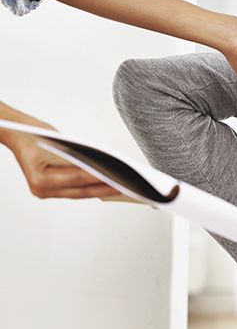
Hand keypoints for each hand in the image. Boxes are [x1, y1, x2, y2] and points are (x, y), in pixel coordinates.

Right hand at [3, 119, 119, 198]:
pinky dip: (90, 188)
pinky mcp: (49, 190)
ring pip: (79, 194)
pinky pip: (74, 191)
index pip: (77, 178)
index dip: (99, 178)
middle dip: (105, 188)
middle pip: (80, 191)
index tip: (118, 177)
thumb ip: (77, 154)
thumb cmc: (35, 134)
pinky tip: (107, 185)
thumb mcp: (59, 141)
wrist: (17, 134)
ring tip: (121, 186)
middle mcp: (40, 189)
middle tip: (126, 185)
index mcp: (40, 178)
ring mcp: (44, 192)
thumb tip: (103, 163)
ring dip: (100, 191)